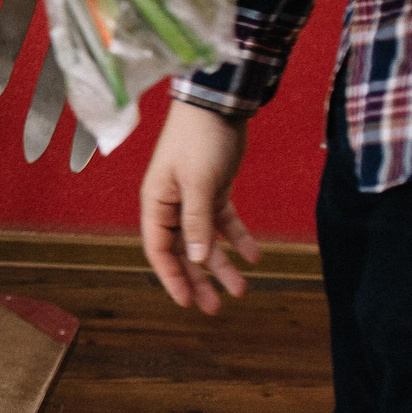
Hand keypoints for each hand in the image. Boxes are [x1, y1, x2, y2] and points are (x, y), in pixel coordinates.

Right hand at [139, 100, 260, 313]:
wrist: (218, 104)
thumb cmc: (199, 139)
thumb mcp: (198, 183)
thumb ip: (196, 221)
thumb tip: (196, 258)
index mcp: (156, 203)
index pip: (159, 249)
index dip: (172, 277)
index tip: (187, 302)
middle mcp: (171, 204)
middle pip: (183, 250)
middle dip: (198, 279)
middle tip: (214, 307)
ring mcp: (193, 198)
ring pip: (205, 240)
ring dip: (221, 264)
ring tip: (241, 290)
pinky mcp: (214, 190)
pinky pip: (224, 222)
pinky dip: (238, 239)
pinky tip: (255, 257)